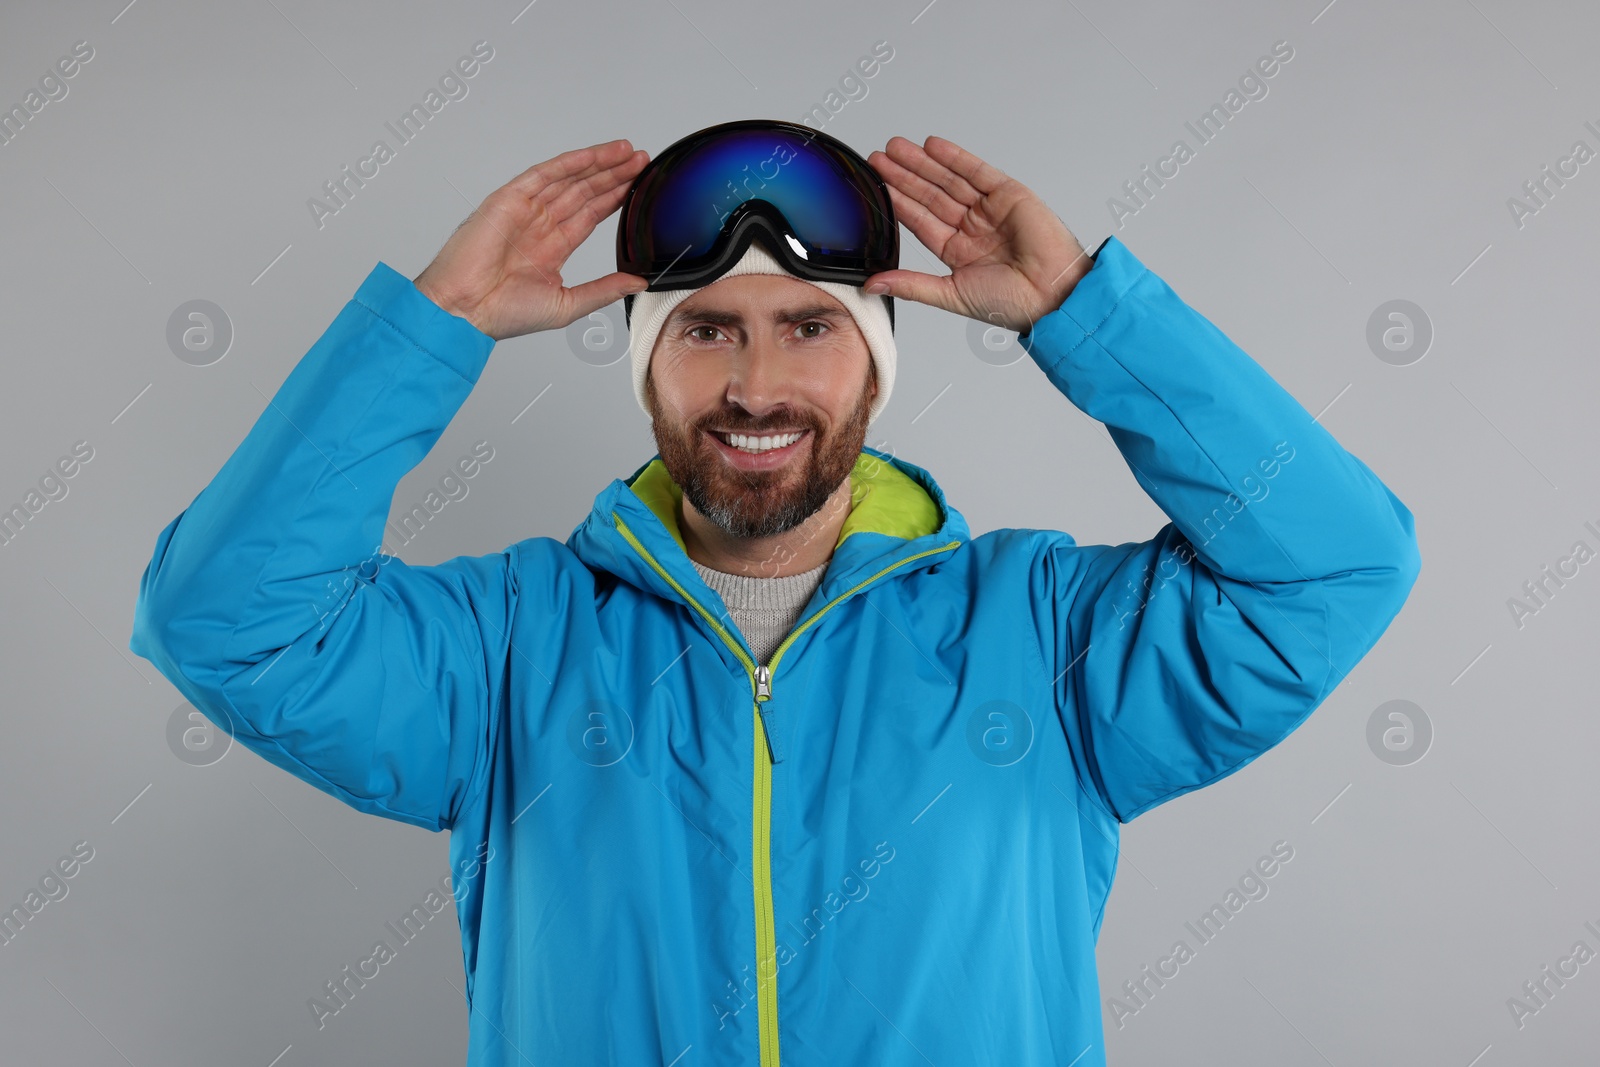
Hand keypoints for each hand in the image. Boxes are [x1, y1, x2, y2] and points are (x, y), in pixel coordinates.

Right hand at [413, 139, 650, 340]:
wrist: (465, 311)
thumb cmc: (503, 313)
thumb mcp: (568, 304)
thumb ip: (604, 289)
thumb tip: (638, 282)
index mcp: (551, 249)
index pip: (590, 215)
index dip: (614, 198)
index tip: (638, 185)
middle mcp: (539, 226)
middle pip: (584, 192)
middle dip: (613, 175)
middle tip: (641, 161)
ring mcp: (524, 210)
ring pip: (568, 178)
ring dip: (598, 163)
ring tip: (627, 152)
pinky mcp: (508, 200)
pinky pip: (543, 174)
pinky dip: (569, 163)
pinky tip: (594, 155)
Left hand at [864, 135, 1091, 334]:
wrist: (1052, 294)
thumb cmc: (1010, 303)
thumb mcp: (950, 294)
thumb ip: (911, 285)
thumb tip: (873, 285)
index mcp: (958, 252)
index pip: (921, 221)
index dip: (898, 201)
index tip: (876, 185)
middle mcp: (973, 228)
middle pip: (931, 196)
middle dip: (904, 175)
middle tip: (878, 157)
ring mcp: (990, 209)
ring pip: (949, 180)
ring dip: (923, 162)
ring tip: (896, 147)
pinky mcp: (1009, 194)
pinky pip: (977, 171)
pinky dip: (955, 157)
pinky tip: (932, 146)